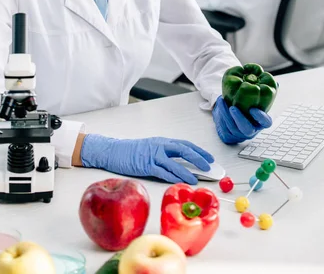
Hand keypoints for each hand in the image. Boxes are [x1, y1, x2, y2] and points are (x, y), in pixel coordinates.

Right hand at [80, 135, 214, 184]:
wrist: (114, 151)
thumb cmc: (132, 152)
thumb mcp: (151, 148)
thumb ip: (165, 154)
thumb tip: (183, 164)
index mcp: (162, 142)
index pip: (185, 144)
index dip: (198, 151)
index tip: (209, 157)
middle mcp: (159, 146)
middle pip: (183, 150)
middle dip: (197, 158)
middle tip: (208, 166)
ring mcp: (152, 155)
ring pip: (174, 162)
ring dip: (186, 171)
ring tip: (196, 179)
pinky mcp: (145, 165)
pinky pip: (162, 171)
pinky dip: (172, 176)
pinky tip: (180, 181)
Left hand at [212, 96, 271, 144]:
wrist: (230, 117)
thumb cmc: (245, 107)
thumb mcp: (254, 101)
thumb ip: (264, 93)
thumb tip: (276, 84)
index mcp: (260, 122)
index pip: (265, 123)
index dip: (260, 117)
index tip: (253, 108)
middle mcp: (251, 130)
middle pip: (247, 129)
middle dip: (239, 119)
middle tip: (233, 108)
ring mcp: (239, 135)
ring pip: (232, 127)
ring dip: (225, 113)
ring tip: (221, 100)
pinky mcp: (228, 136)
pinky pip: (224, 127)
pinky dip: (220, 116)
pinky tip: (219, 104)